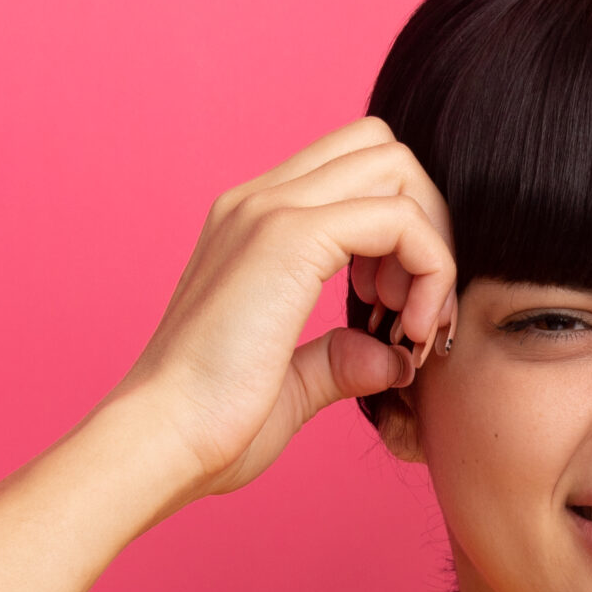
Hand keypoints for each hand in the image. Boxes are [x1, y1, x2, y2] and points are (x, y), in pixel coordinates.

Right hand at [0, 119, 456, 591]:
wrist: (161, 440)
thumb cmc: (210, 425)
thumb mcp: (290, 385)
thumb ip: (339, 360)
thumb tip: (392, 358)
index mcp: (252, 226)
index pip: (352, 174)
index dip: (398, 232)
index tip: (393, 311)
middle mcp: (258, 201)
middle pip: (382, 151)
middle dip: (425, 221)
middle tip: (412, 308)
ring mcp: (269, 210)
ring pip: (394, 168)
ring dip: (429, 241)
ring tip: (409, 322)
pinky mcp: (289, 237)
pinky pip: (399, 219)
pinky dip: (430, 268)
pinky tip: (408, 331)